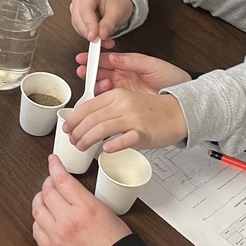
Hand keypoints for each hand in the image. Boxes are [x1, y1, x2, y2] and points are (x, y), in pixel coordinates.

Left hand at [32, 154, 130, 245]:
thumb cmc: (116, 244)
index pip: (62, 179)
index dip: (55, 166)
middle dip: (48, 182)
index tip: (52, 161)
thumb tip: (70, 192)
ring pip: (37, 209)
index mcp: (85, 207)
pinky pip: (36, 230)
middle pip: (47, 191)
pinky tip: (44, 219)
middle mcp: (68, 219)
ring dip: (40, 200)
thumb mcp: (106, 211)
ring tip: (45, 198)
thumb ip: (85, 200)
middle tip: (51, 181)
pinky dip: (38, 220)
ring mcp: (57, 235)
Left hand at [64, 89, 187, 153]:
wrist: (178, 113)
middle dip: (77, 132)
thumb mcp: (126, 101)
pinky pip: (125, 139)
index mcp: (117, 95)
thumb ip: (108, 107)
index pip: (87, 106)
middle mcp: (123, 104)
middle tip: (72, 140)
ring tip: (81, 147)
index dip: (73, 118)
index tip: (67, 127)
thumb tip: (86, 120)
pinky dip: (113, 145)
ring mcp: (133, 118)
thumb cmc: (151, 111)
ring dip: (87, 140)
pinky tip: (105, 150)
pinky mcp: (143, 133)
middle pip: (91, 118)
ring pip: (102, 129)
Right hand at [70, 0, 133, 44]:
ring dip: (89, 35)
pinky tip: (99, 37)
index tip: (94, 36)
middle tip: (101, 41)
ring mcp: (76, 5)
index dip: (89, 24)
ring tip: (105, 40)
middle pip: (78, 18)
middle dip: (89, 32)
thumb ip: (108, 24)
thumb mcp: (117, 13)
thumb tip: (101, 35)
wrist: (118, 3)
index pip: (85, 9)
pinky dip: (88, 34)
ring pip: (77, 24)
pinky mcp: (76, 15)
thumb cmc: (117, 2)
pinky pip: (78, 28)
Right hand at [76, 51, 190, 96]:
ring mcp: (124, 92)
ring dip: (97, 86)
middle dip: (90, 73)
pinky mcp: (126, 105)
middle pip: (101, 74)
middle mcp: (123, 78)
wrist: (184, 98)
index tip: (83, 59)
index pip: (106, 61)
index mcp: (128, 65)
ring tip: (99, 85)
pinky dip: (103, 102)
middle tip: (83, 72)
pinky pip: (110, 103)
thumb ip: (131, 61)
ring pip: (103, 89)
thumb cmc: (172, 78)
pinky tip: (101, 100)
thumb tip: (113, 57)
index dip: (94, 59)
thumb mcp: (152, 65)